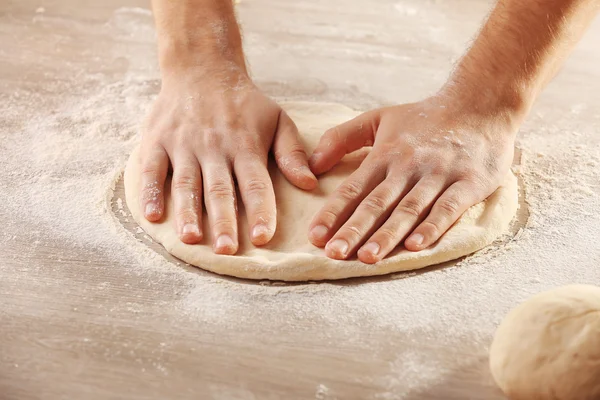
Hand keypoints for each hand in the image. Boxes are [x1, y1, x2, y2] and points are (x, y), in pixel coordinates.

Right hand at [138, 68, 316, 253]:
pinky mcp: (158, 140)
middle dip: (223, 221)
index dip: (260, 211)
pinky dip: (150, 191)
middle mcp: (215, 147)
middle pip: (220, 189)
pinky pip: (152, 168)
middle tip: (226, 250)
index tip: (263, 238)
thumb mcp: (277, 119)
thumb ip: (292, 152)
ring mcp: (184, 144)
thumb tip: (309, 184)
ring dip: (187, 211)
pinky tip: (152, 215)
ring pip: (186, 182)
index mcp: (245, 145)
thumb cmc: (244, 102)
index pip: (255, 183)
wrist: (201, 68)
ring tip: (191, 238)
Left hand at [307, 96, 516, 262]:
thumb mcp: (379, 118)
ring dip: (387, 234)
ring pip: (408, 209)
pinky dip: (432, 227)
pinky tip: (415, 246)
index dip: (333, 213)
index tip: (314, 236)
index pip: (353, 188)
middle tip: (334, 254)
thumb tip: (312, 164)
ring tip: (368, 257)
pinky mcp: (468, 183)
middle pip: (377, 203)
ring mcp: (438, 175)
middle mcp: (408, 167)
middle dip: (354, 230)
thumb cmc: (425, 117)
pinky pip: (448, 208)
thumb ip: (343, 137)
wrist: (481, 103)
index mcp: (385, 155)